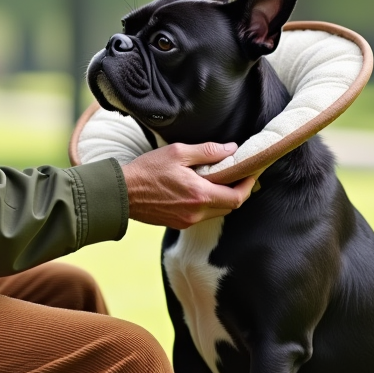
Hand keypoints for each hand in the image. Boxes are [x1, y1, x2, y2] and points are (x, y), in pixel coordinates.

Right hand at [122, 141, 256, 228]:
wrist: (121, 193)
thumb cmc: (147, 170)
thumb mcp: (178, 153)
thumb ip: (207, 152)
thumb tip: (231, 149)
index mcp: (199, 194)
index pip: (236, 197)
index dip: (248, 186)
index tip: (251, 173)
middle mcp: (196, 212)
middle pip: (230, 207)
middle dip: (238, 191)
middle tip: (239, 175)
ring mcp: (187, 220)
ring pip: (217, 212)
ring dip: (223, 198)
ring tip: (221, 180)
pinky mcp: (178, 223)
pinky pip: (202, 215)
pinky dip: (208, 203)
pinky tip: (201, 189)